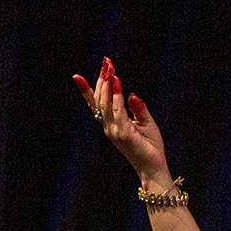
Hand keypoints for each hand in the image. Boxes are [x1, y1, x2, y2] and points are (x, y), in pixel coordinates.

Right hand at [71, 57, 170, 184]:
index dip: (86, 90)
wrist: (153, 168)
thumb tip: (131, 94)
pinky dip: (117, 95)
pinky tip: (117, 82)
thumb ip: (137, 108)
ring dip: (108, 84)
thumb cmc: (150, 147)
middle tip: (106, 61)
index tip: (77, 76)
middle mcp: (109, 127)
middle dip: (101, 79)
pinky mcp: (123, 133)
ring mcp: (114, 131)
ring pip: (106, 103)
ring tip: (110, 68)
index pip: (95, 104)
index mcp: (111, 124)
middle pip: (100, 99)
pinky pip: (118, 111)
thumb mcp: (145, 122)